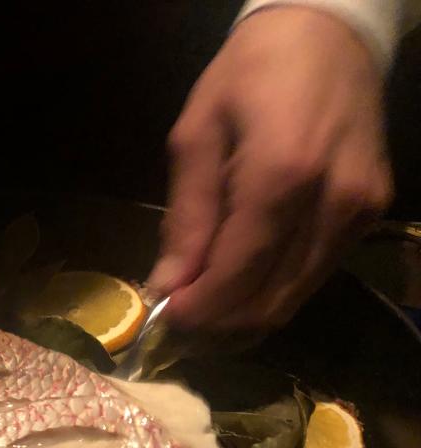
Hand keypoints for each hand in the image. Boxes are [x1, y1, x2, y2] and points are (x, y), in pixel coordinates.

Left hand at [149, 7, 391, 331]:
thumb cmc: (249, 76)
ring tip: (203, 309)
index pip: (237, 273)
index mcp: (282, 174)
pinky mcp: (370, 216)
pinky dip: (273, 291)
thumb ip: (185, 218)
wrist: (328, 35)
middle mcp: (332, 203)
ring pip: (295, 298)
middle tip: (179, 324)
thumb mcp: (196, 136)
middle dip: (218, 324)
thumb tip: (167, 285)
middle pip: (270, 299)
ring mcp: (359, 213)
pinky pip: (314, 275)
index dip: (198, 309)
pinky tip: (241, 284)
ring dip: (245, 316)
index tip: (164, 320)